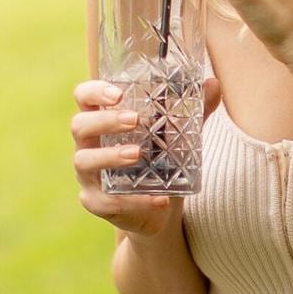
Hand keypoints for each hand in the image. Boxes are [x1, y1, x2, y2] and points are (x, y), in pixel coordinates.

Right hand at [72, 77, 204, 239]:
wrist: (160, 209)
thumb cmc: (160, 161)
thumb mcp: (178, 135)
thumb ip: (193, 111)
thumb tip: (213, 84)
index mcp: (103, 121)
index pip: (84, 97)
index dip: (94, 91)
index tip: (118, 93)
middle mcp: (88, 145)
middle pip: (79, 125)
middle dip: (105, 121)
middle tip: (135, 120)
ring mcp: (88, 175)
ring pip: (84, 161)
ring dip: (111, 156)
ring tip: (138, 154)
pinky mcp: (95, 202)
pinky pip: (107, 201)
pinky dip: (135, 200)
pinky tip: (160, 199)